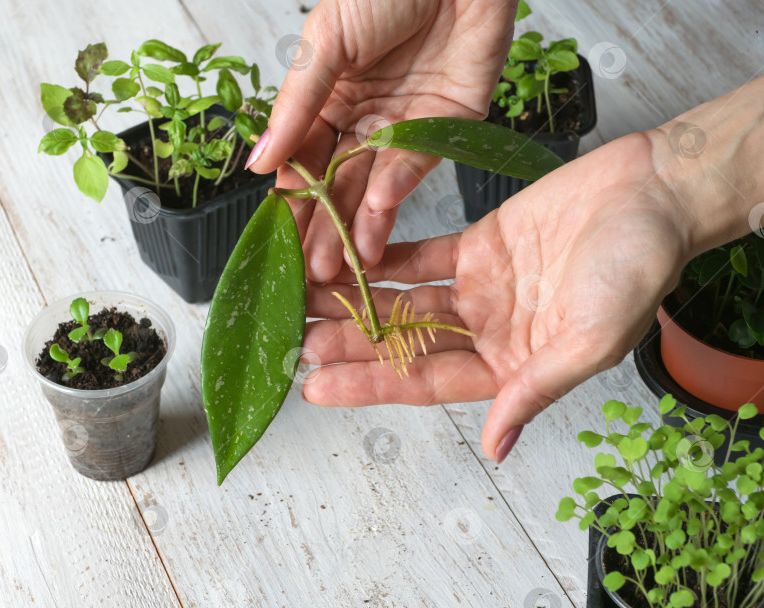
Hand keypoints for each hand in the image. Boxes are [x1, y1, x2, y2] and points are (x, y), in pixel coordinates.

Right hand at [247, 0, 515, 280]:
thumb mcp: (325, 43)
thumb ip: (296, 107)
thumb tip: (259, 164)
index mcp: (328, 99)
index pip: (304, 161)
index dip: (292, 199)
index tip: (279, 237)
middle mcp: (364, 119)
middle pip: (339, 184)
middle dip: (325, 227)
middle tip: (312, 270)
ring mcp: (404, 127)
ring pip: (375, 186)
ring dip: (360, 224)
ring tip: (345, 264)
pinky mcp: (445, 128)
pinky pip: (416, 165)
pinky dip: (396, 188)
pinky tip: (374, 213)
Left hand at [299, 133, 690, 460]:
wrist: (655, 194)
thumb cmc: (639, 267)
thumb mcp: (592, 339)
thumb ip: (536, 390)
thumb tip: (497, 447)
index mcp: (513, 367)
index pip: (426, 382)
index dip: (369, 385)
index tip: (318, 387)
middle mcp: (489, 332)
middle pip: (404, 343)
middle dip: (350, 343)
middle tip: (296, 339)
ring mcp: (480, 289)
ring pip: (404, 299)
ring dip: (356, 300)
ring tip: (306, 299)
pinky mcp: (480, 244)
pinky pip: (422, 254)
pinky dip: (385, 256)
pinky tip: (347, 257)